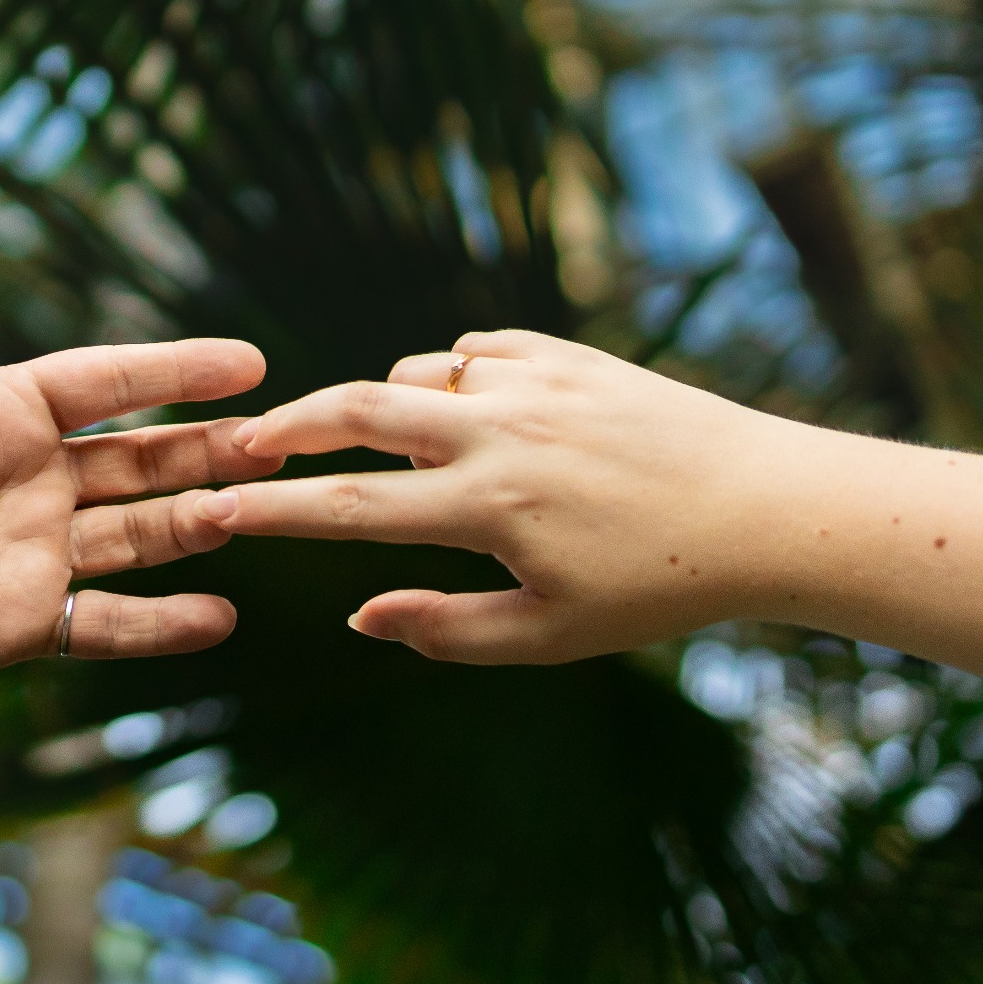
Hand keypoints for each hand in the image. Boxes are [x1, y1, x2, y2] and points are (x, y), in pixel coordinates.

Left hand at [0, 213, 278, 704]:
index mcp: (3, 413)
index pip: (110, 383)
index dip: (177, 371)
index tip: (249, 361)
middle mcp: (33, 480)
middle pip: (145, 460)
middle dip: (211, 450)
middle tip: (279, 440)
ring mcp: (34, 552)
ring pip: (141, 535)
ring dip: (198, 523)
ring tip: (255, 512)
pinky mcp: (22, 621)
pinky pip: (106, 622)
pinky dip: (163, 624)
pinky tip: (221, 616)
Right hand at [197, 330, 786, 662]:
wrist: (767, 509)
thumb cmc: (658, 588)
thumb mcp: (550, 636)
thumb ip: (446, 631)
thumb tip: (360, 615)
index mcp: (489, 508)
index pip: (348, 508)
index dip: (271, 509)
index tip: (215, 506)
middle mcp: (500, 431)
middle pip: (358, 409)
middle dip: (289, 426)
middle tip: (247, 445)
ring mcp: (535, 382)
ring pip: (418, 373)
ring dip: (383, 407)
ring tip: (388, 451)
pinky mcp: (570, 354)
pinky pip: (478, 348)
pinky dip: (452, 374)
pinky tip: (464, 409)